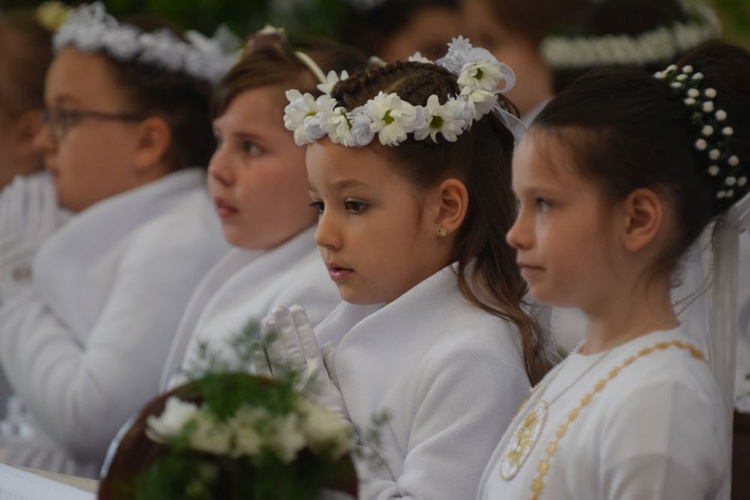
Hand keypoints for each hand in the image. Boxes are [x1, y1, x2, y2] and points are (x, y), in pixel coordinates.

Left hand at [0, 173, 62, 302]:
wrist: (24, 306)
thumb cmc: (49, 286)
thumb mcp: (62, 262)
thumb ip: (67, 243)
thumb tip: (77, 229)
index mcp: (46, 239)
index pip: (46, 207)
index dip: (47, 193)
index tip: (48, 182)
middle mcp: (27, 237)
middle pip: (29, 206)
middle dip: (31, 191)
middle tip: (32, 180)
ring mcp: (9, 241)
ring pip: (11, 212)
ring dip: (14, 196)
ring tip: (17, 185)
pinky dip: (1, 209)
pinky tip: (3, 200)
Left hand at [257, 305, 347, 418]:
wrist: (322, 449)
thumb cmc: (335, 423)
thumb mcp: (340, 395)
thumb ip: (331, 369)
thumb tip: (327, 346)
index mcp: (318, 376)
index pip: (308, 344)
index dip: (302, 325)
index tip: (296, 308)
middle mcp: (300, 379)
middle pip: (290, 347)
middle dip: (284, 326)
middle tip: (278, 307)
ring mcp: (285, 388)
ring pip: (276, 358)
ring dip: (271, 338)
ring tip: (267, 319)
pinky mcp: (273, 400)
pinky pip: (263, 377)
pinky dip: (259, 360)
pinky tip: (255, 345)